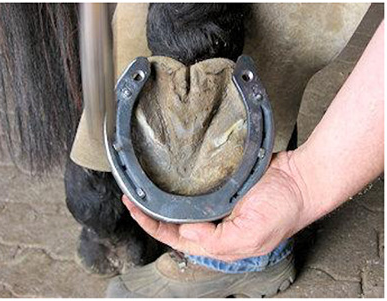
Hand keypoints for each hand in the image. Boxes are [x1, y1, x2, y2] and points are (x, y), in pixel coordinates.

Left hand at [123, 151, 306, 261]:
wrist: (300, 181)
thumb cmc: (283, 211)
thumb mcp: (251, 234)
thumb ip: (217, 240)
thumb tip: (185, 233)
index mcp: (218, 242)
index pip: (175, 238)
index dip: (152, 226)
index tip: (134, 208)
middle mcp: (214, 226)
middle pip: (175, 223)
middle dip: (151, 212)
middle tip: (132, 195)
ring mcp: (217, 206)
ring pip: (183, 206)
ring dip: (163, 199)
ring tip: (143, 188)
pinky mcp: (222, 187)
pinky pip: (196, 188)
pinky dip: (180, 185)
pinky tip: (169, 178)